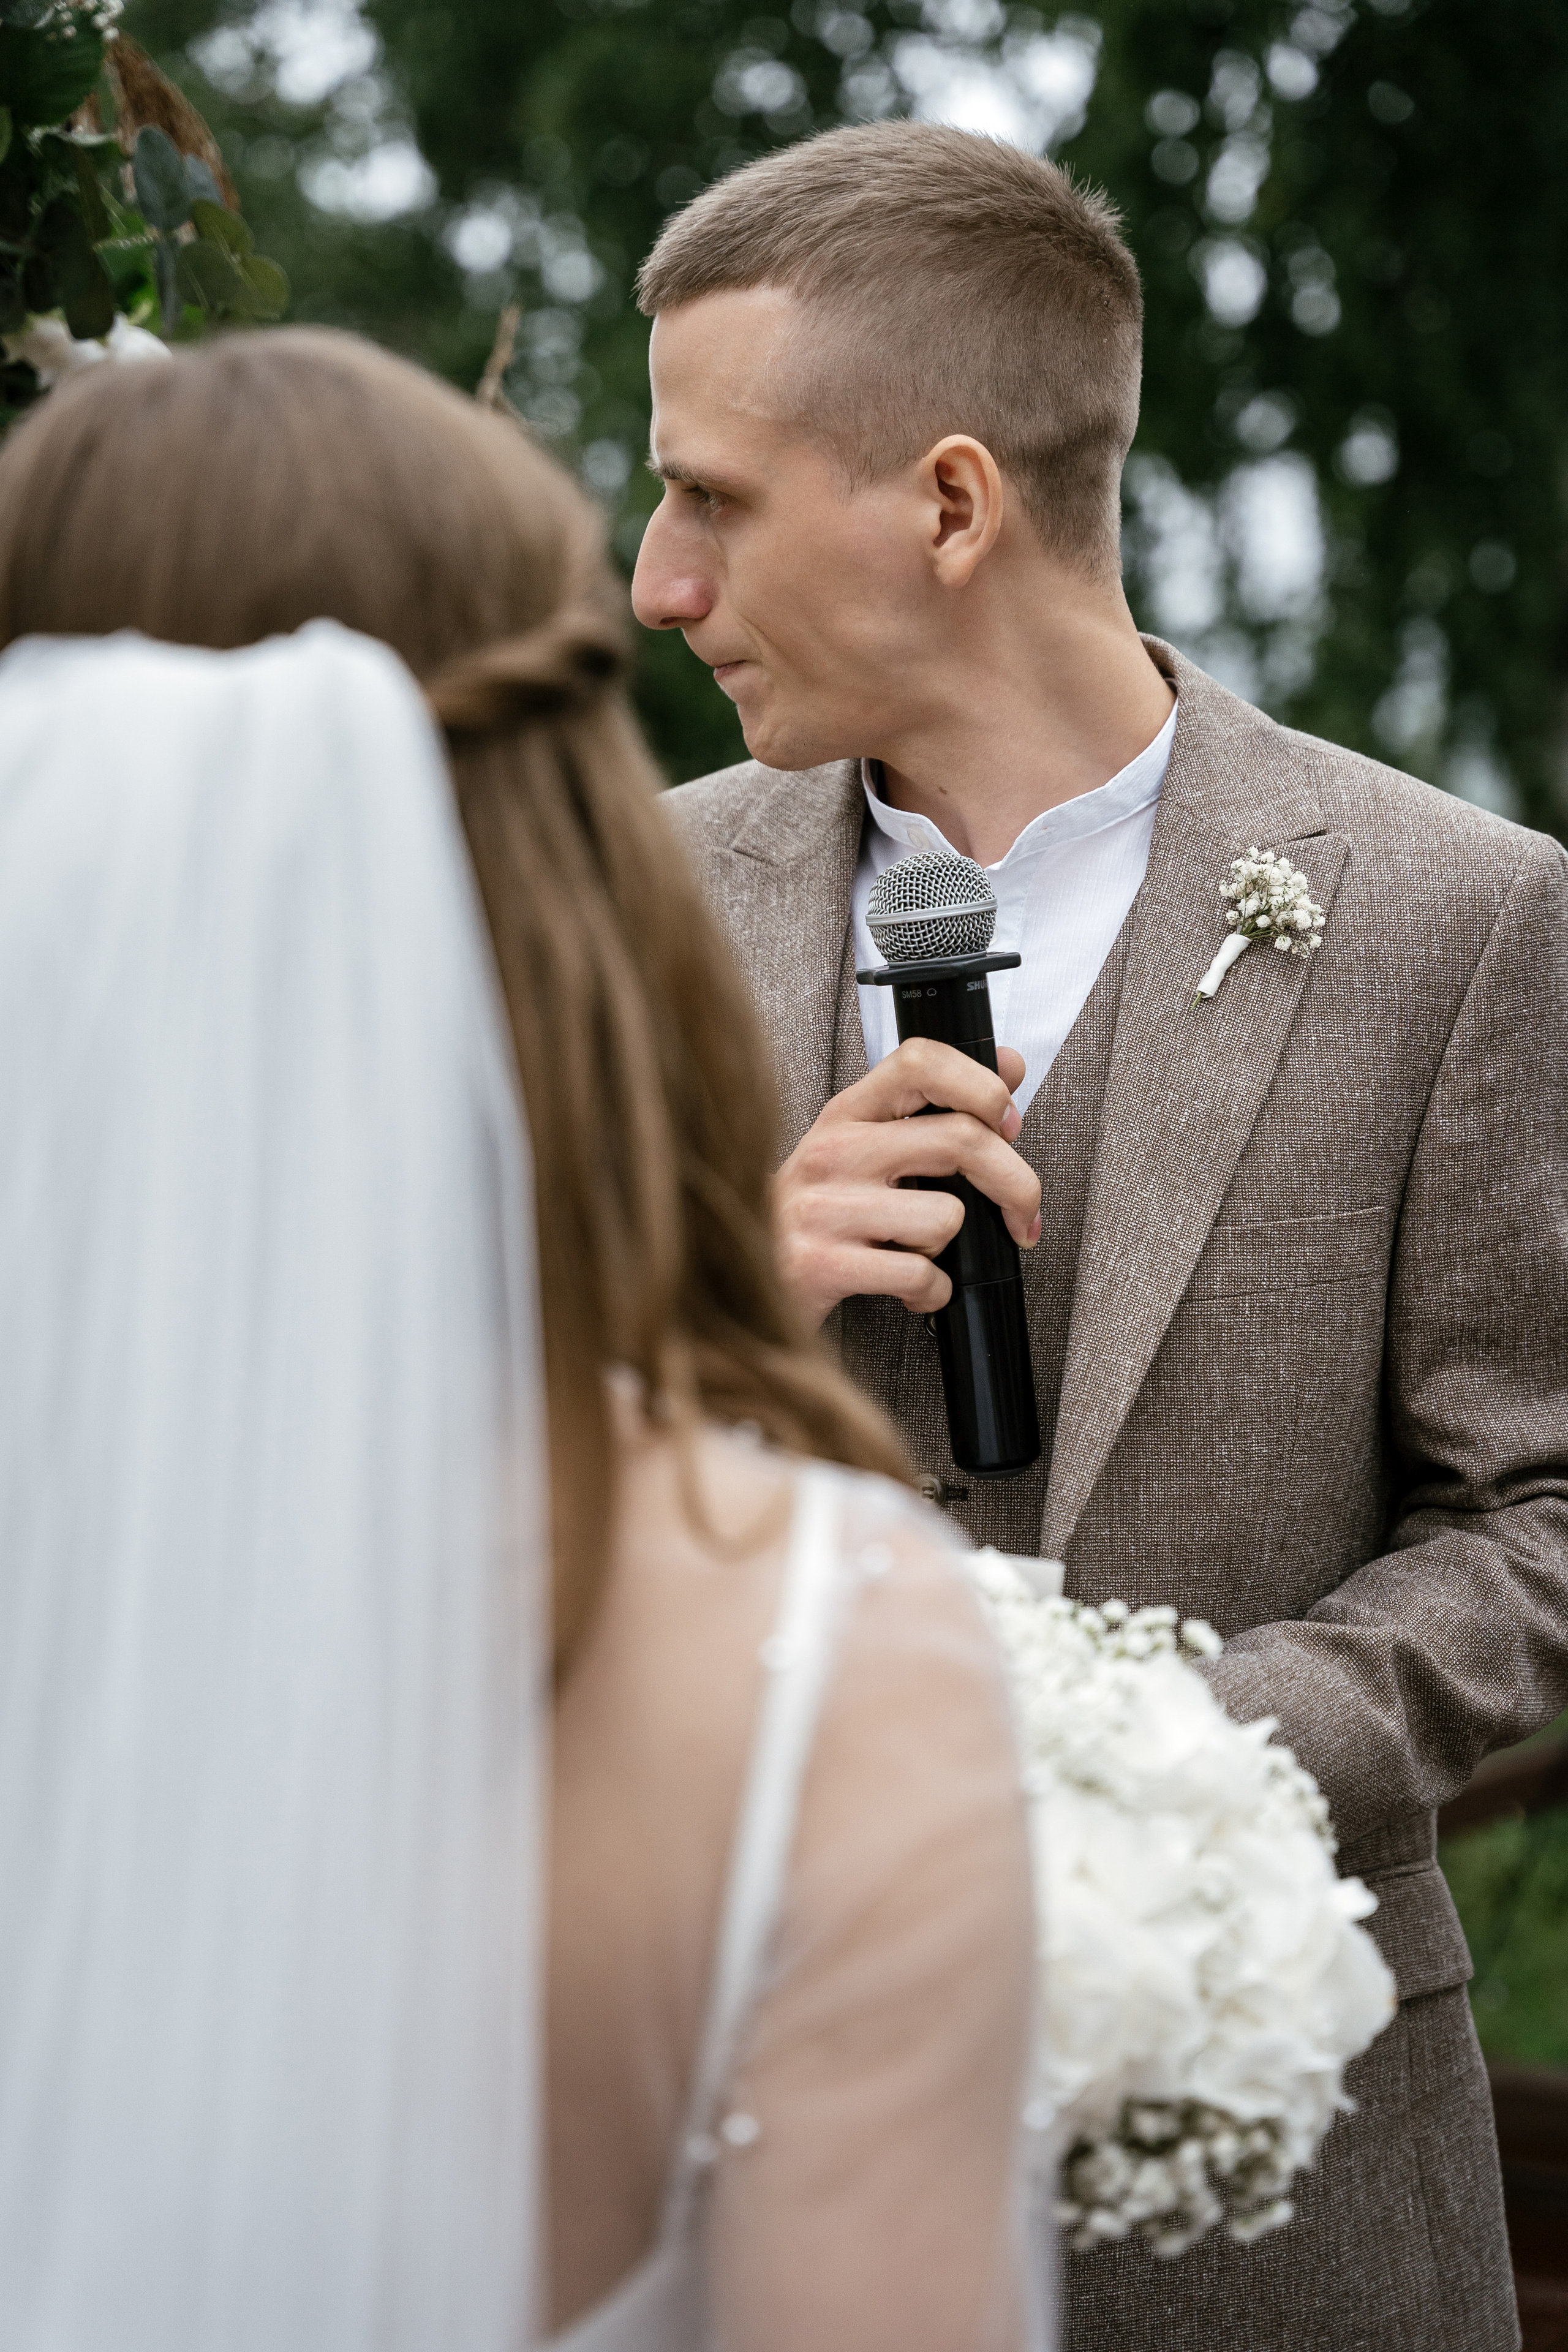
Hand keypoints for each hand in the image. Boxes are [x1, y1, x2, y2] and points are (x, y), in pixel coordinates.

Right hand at [774, 1039, 1041, 1327]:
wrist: (735, 1281)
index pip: (921, 1061)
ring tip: (920, 1252)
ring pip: (947, 1216)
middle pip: (960, 1139)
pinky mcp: (823, 1264)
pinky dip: (933, 1293)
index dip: (981, 1085)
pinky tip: (912, 1291)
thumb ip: (934, 1107)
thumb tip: (1010, 1063)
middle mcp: (834, 1150)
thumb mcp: (864, 1148)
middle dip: (1016, 1184)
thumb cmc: (816, 1216)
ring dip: (951, 1246)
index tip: (1007, 1123)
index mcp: (847, 1113)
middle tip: (1023, 1213)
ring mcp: (825, 1207)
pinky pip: (920, 1274)